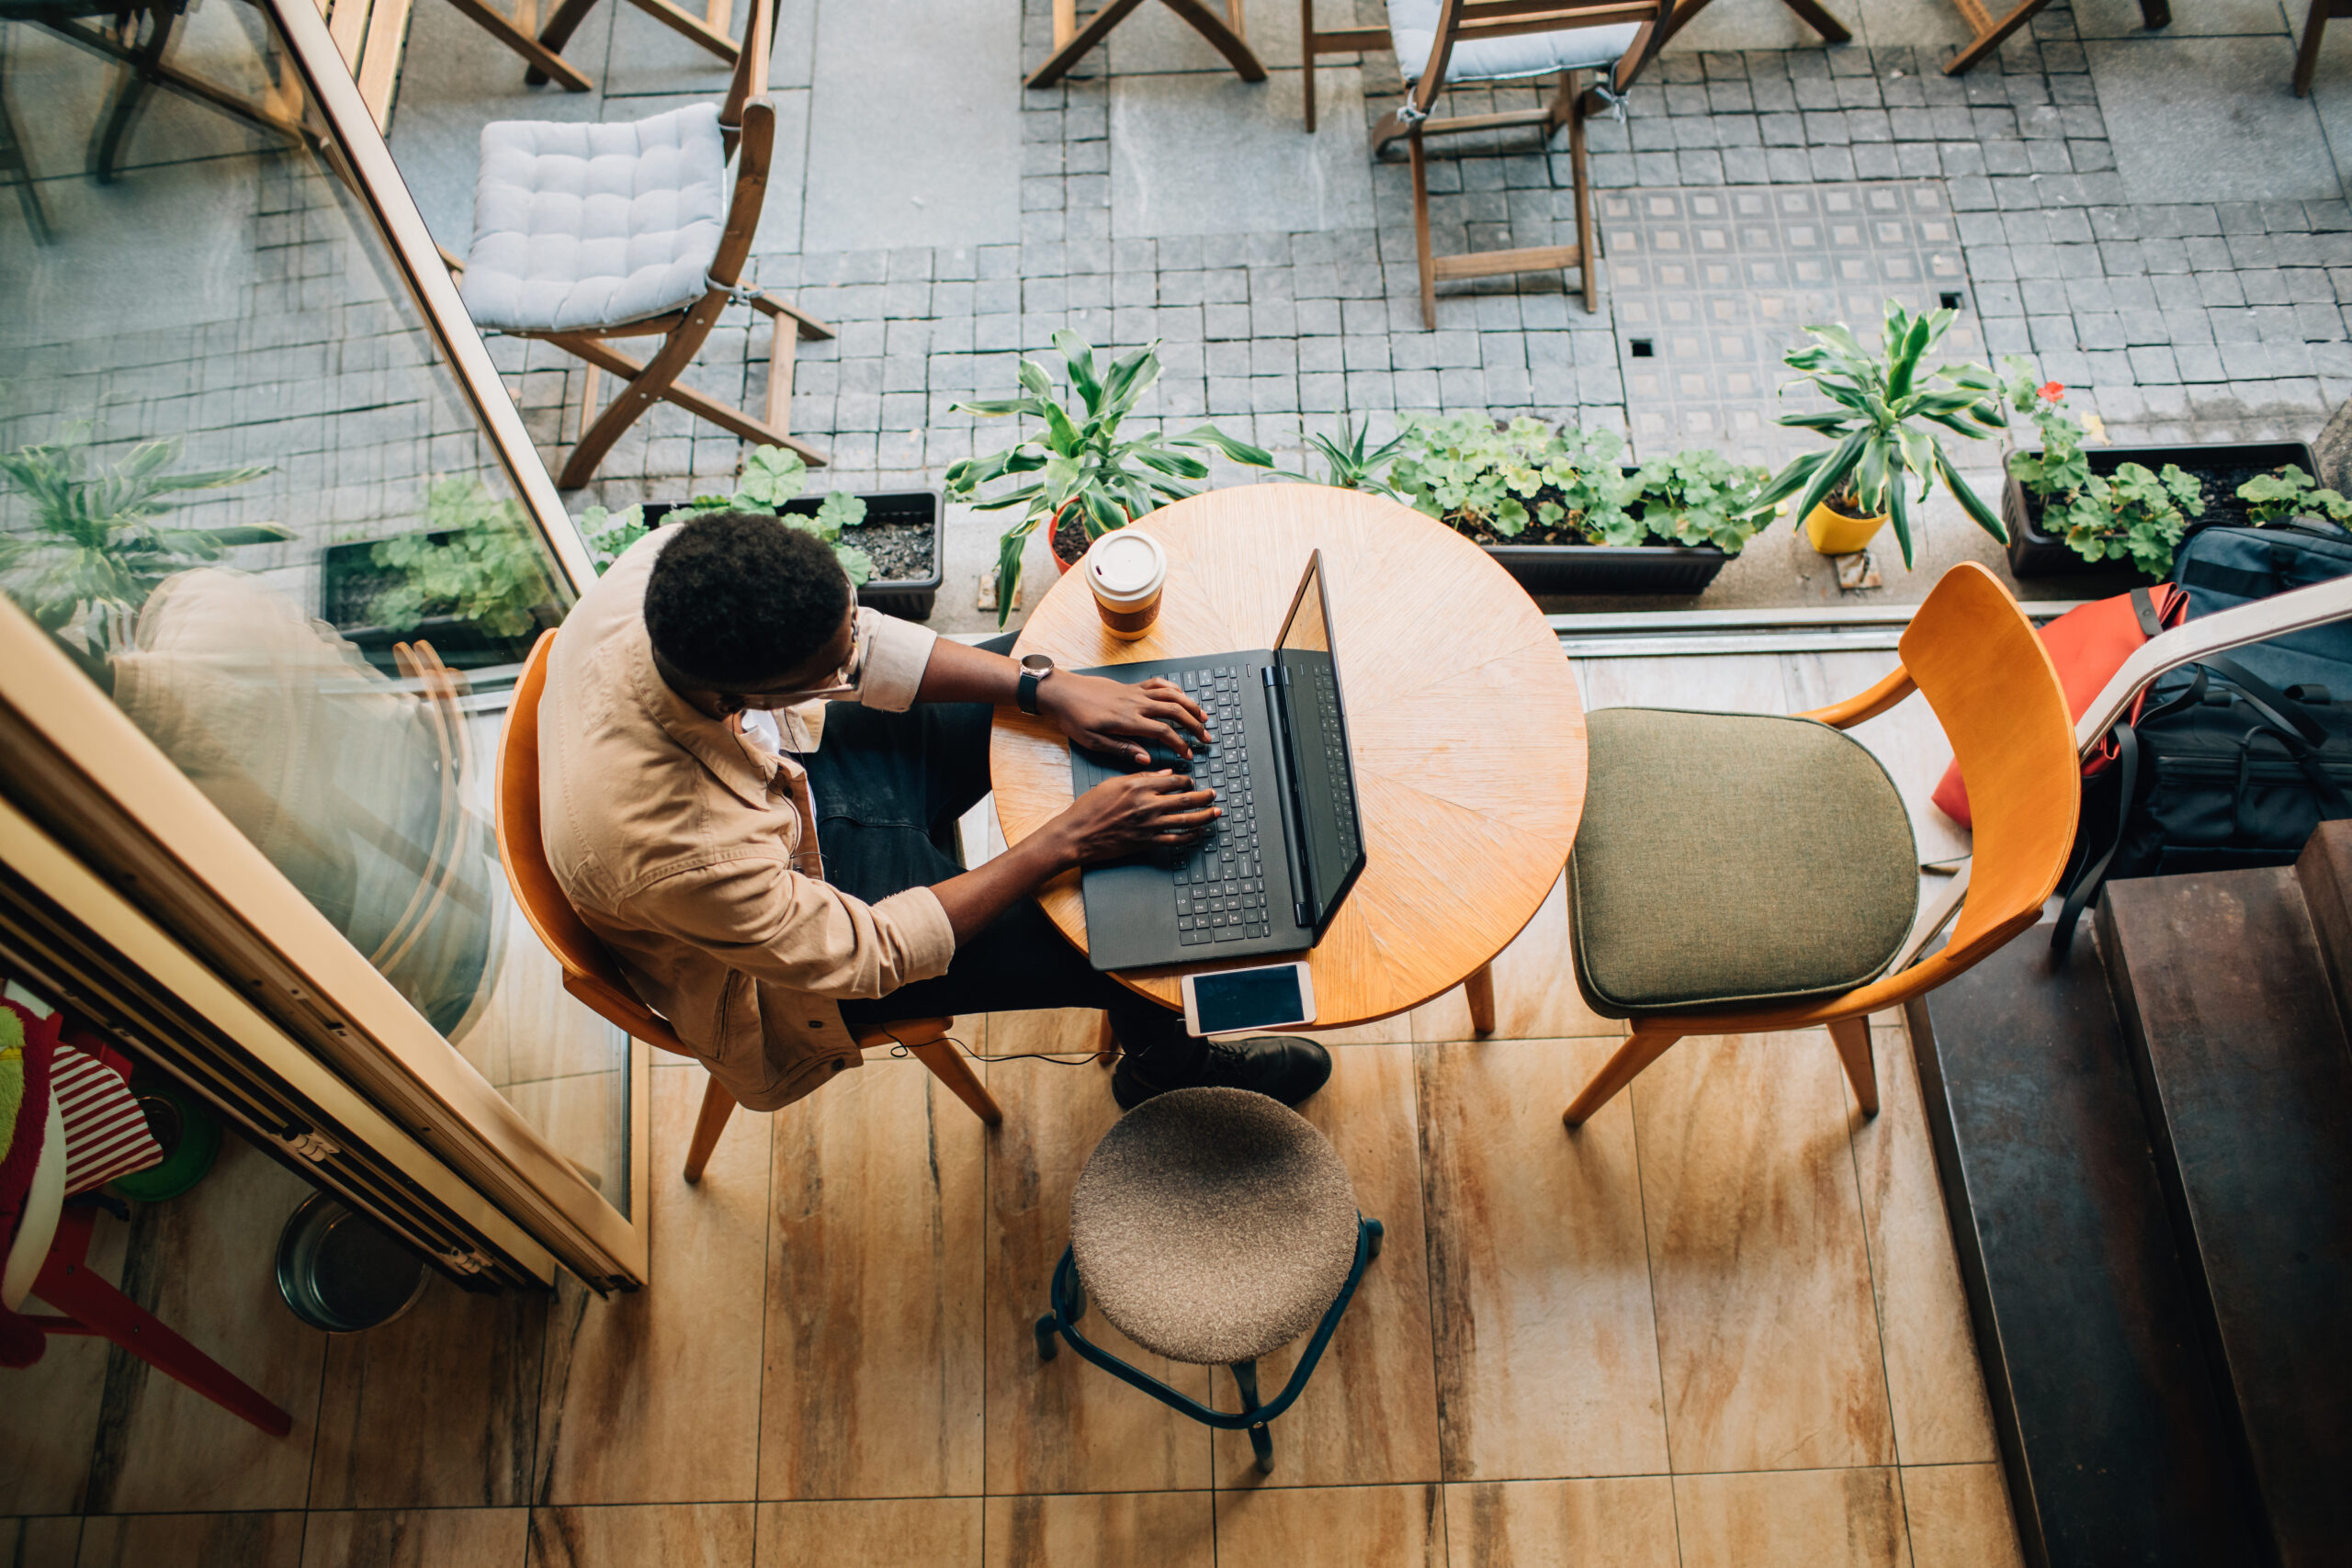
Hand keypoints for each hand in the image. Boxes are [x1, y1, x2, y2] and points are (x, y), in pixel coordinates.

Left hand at [1038, 672, 1210, 765]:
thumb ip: (1122, 750)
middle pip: (1174, 711)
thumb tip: (1147, 758)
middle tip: (1206, 738)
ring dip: (1190, 705)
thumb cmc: (1074, 718)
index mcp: (1128, 721)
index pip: (1164, 732)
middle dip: (1194, 725)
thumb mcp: (1093, 742)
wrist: (1061, 692)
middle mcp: (1136, 704)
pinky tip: (1181, 696)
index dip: (1180, 744)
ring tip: (1203, 717)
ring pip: (1171, 695)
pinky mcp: (1131, 686)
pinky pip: (1158, 684)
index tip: (1189, 755)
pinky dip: (1173, 689)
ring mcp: (1135, 692)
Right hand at [1043, 771, 1219, 866]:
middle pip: (1185, 799)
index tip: (1191, 782)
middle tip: (1213, 794)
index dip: (1185, 781)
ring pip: (1186, 820)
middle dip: (1203, 797)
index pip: (1172, 780)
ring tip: (1216, 812)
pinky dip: (1190, 836)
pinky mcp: (1147, 842)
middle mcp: (1147, 805)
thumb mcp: (1113, 784)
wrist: (1077, 834)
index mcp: (1139, 786)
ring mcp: (1149, 826)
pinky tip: (1199, 833)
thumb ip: (1141, 777)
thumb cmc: (1090, 808)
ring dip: (1204, 816)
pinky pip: (1175, 840)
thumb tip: (1166, 773)